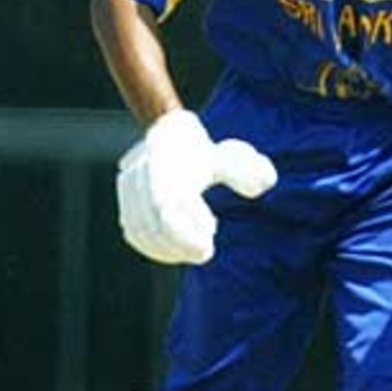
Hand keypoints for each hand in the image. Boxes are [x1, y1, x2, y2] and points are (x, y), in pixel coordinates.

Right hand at [116, 108, 277, 264]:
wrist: (166, 135)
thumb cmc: (202, 152)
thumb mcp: (227, 156)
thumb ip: (246, 171)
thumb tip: (266, 184)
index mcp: (168, 161)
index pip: (171, 198)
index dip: (189, 220)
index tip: (213, 231)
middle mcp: (144, 175)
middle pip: (155, 219)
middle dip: (180, 242)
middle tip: (205, 253)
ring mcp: (130, 191)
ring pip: (141, 229)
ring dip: (168, 249)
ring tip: (195, 252)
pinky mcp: (125, 204)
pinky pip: (134, 233)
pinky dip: (153, 248)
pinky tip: (176, 254)